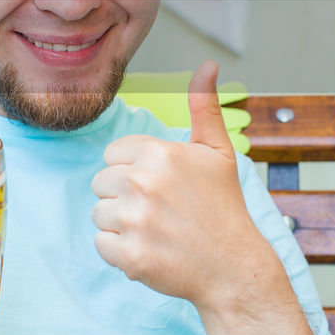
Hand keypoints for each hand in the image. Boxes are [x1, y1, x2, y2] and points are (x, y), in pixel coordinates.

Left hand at [91, 61, 277, 306]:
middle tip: (161, 212)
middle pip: (101, 183)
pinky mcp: (129, 255)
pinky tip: (150, 250)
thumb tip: (208, 65)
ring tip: (156, 231)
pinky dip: (119, 252)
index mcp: (159, 153)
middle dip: (124, 197)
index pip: (112, 155)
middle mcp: (143, 183)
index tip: (162, 187)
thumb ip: (203, 107)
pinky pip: (100, 244)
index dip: (134, 171)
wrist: (235, 269)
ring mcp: (135, 220)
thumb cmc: (224, 207)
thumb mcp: (217, 152)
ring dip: (121, 225)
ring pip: (98, 214)